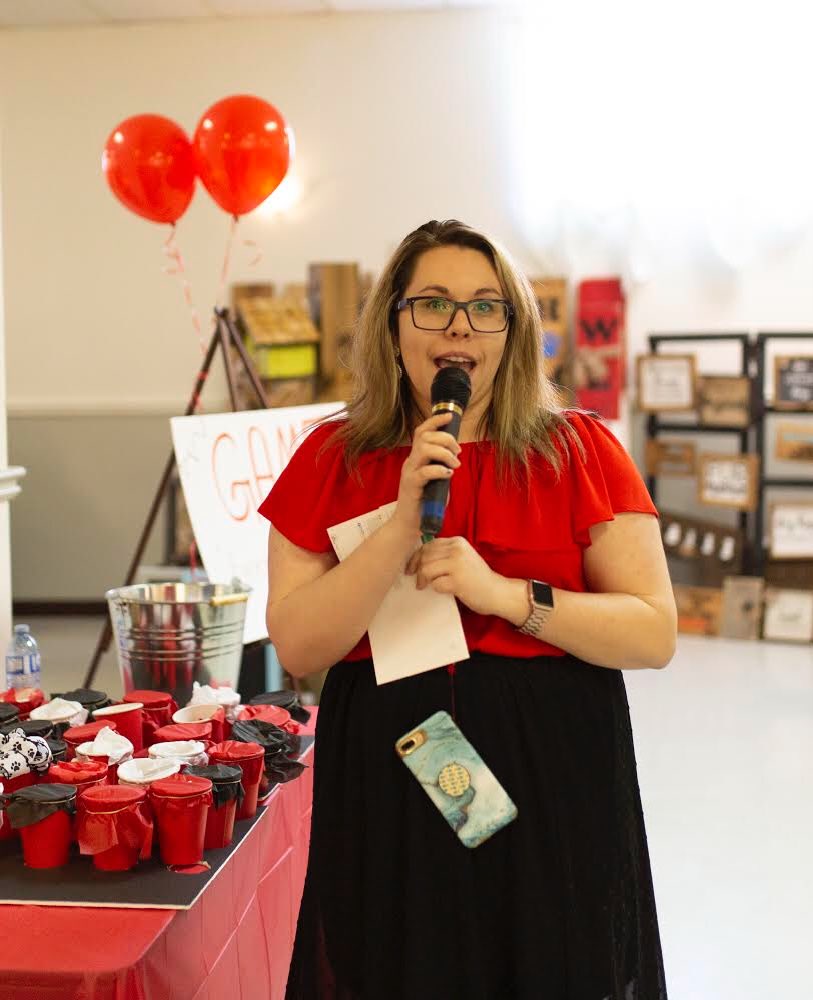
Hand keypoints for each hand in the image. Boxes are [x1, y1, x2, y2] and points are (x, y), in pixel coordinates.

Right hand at [389, 412, 460, 541]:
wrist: (409, 525)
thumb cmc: (425, 503)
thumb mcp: (436, 479)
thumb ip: (442, 465)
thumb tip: (455, 454)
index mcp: (416, 458)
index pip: (421, 432)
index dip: (434, 421)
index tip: (448, 416)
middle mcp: (410, 462)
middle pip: (425, 437)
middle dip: (446, 439)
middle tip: (457, 452)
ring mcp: (409, 473)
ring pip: (425, 450)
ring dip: (444, 453)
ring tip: (454, 465)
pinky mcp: (411, 486)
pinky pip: (425, 472)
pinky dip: (440, 470)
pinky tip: (448, 475)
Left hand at [405, 536, 500, 615]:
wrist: (497, 591)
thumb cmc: (477, 577)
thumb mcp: (463, 557)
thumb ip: (445, 554)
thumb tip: (418, 559)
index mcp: (457, 541)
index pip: (428, 545)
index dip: (416, 557)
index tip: (412, 568)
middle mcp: (457, 550)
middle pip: (425, 557)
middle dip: (417, 570)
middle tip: (420, 581)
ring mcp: (457, 565)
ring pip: (426, 569)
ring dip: (424, 580)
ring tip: (426, 586)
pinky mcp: (457, 581)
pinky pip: (435, 584)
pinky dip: (436, 588)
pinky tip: (443, 590)